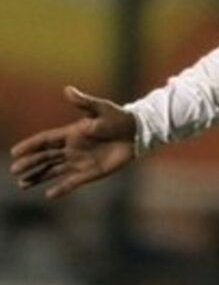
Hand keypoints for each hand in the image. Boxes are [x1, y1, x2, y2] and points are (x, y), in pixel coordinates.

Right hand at [9, 86, 136, 198]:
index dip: (30, 146)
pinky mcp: (92, 172)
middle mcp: (72, 149)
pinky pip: (72, 182)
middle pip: (45, 157)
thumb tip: (67, 89)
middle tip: (15, 171)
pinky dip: (61, 188)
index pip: (45, 141)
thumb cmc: (120, 118)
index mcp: (71, 133)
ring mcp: (80, 161)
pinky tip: (49, 195)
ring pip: (53, 171)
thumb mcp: (102, 108)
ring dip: (38, 177)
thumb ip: (84, 102)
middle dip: (29, 163)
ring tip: (23, 184)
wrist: (138, 132)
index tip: (15, 152)